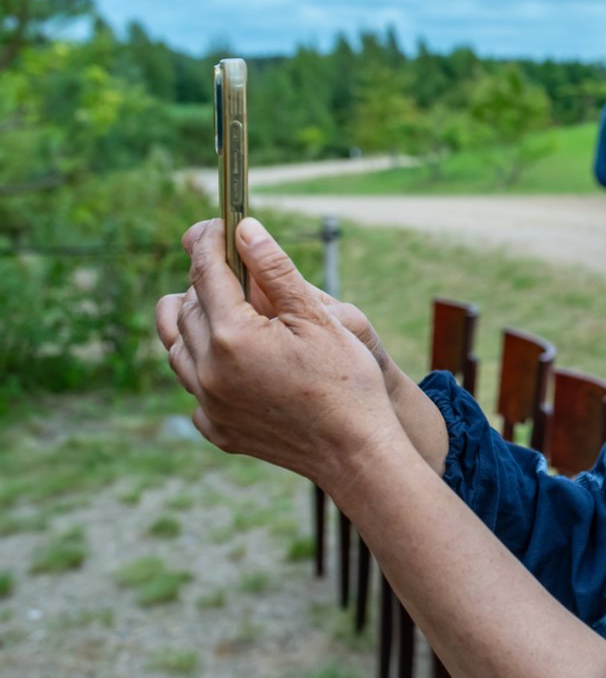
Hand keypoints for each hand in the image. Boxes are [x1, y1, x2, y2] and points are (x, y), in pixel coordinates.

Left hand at [155, 218, 405, 488]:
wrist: (356, 454)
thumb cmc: (347, 382)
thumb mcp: (318, 317)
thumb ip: (276, 270)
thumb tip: (246, 229)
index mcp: (232, 336)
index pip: (207, 272)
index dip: (211, 241)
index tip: (221, 223)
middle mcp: (207, 369)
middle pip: (186, 307)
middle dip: (206, 281)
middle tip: (235, 267)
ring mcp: (208, 403)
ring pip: (177, 348)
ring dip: (195, 322)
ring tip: (224, 309)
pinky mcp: (216, 429)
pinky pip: (194, 387)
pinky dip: (205, 367)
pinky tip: (234, 362)